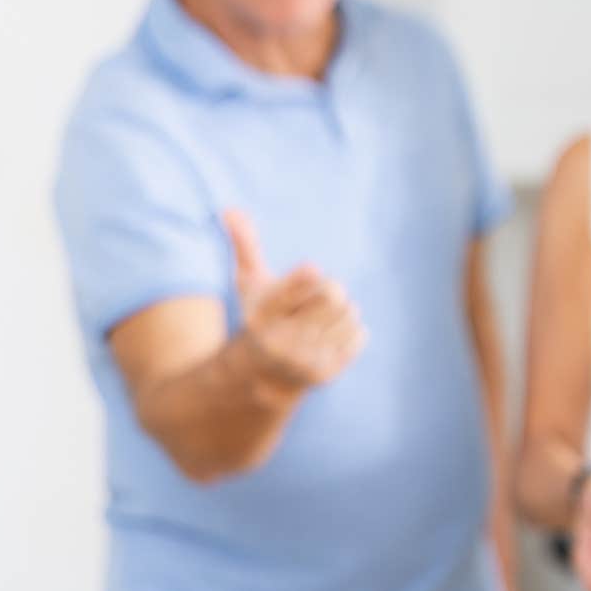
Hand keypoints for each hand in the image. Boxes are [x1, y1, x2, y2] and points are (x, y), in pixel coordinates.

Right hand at [224, 209, 365, 393]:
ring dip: (342, 311)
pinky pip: (360, 335)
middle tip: (316, 300)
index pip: (304, 280)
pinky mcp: (326, 373)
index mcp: (263, 314)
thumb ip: (244, 248)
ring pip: (351, 313)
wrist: (257, 380)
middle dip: (331, 291)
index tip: (309, 273)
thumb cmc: (257, 320)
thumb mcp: (247, 285)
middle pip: (334, 294)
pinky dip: (351, 330)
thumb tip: (229, 209)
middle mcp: (283, 340)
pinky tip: (329, 336)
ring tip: (320, 320)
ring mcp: (305, 360)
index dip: (310, 274)